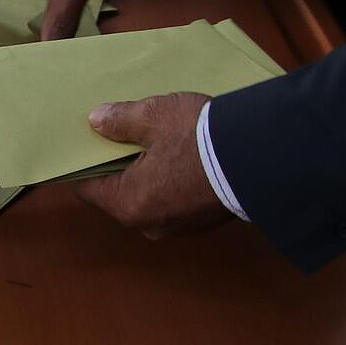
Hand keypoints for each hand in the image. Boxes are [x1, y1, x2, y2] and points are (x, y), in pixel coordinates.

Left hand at [72, 93, 229, 237]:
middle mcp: (150, 225)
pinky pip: (176, 202)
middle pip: (120, 195)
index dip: (85, 165)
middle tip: (121, 138)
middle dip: (119, 167)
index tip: (87, 146)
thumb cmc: (198, 138)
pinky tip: (183, 158)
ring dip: (150, 176)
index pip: (89, 189)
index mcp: (129, 204)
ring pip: (151, 199)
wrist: (260, 157)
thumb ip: (120, 120)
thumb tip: (96, 121)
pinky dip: (173, 184)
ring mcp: (180, 227)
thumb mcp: (154, 117)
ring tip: (155, 144)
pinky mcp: (205, 222)